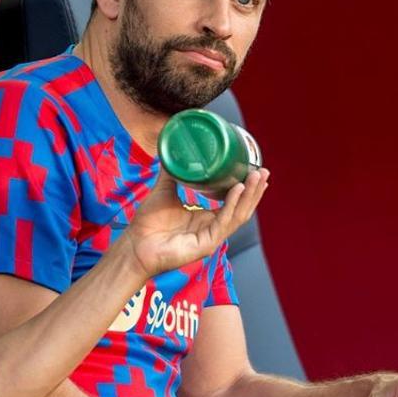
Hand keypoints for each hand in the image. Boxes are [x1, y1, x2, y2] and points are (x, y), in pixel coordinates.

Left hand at [121, 168, 269, 276]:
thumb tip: (174, 151)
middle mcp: (212, 228)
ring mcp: (211, 237)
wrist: (134, 244)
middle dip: (254, 190)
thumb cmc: (148, 224)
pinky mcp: (206, 245)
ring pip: (237, 215)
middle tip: (263, 170)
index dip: (246, 188)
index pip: (233, 203)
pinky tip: (237, 189)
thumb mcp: (164, 191)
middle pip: (241, 208)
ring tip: (256, 176)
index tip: (255, 169)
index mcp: (206, 218)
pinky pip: (223, 222)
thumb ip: (171, 173)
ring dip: (248, 195)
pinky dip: (231, 204)